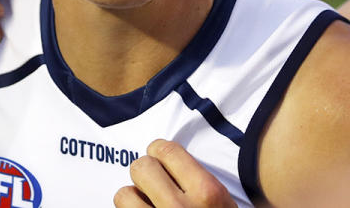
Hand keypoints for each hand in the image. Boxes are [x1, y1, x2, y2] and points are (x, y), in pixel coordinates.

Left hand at [114, 139, 236, 207]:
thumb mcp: (228, 204)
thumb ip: (205, 181)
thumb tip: (173, 152)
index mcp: (208, 194)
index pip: (166, 150)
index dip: (160, 151)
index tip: (162, 158)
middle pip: (142, 167)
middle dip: (147, 173)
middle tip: (155, 184)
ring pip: (124, 193)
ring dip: (134, 197)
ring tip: (148, 203)